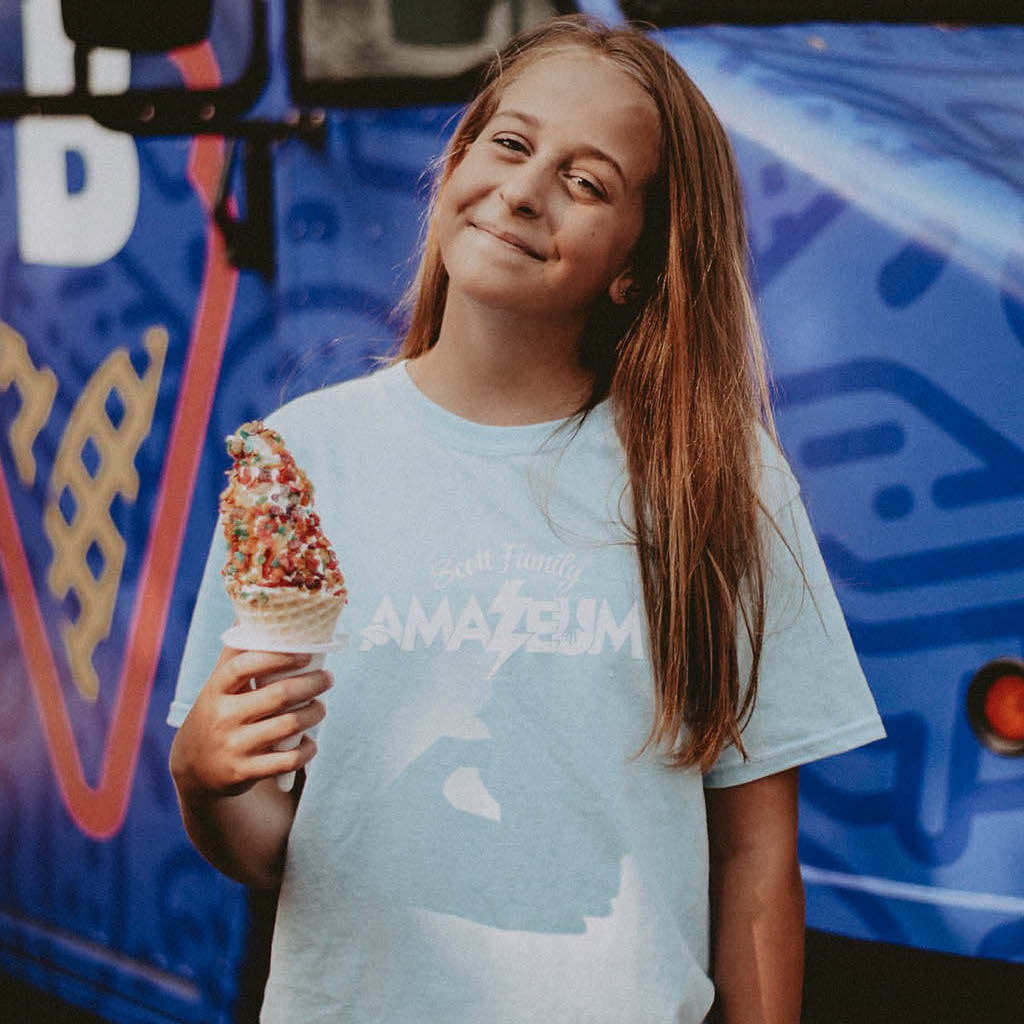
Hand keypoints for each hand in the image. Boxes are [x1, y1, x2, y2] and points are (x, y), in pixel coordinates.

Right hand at [170, 647, 332, 799]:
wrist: (194, 767)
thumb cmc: (218, 712)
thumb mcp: (218, 684)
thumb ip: (236, 651)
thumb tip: (248, 608)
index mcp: (216, 689)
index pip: (244, 666)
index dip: (278, 658)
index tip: (306, 655)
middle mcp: (223, 717)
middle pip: (278, 696)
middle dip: (312, 685)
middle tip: (328, 678)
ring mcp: (234, 746)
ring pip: (288, 726)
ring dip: (315, 714)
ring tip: (321, 706)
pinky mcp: (244, 772)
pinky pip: (287, 761)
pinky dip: (306, 750)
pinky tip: (311, 742)